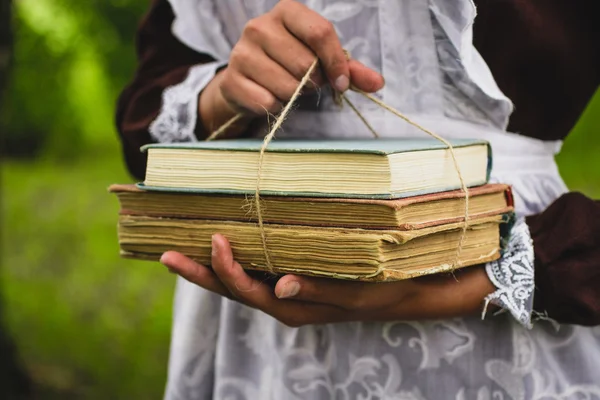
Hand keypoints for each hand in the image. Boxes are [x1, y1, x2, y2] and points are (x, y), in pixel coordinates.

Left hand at [160, 234, 495, 326]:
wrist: (412, 289)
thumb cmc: (385, 290)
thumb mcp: (356, 294)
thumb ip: (318, 291)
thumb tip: (279, 287)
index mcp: (294, 307)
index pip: (248, 291)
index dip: (226, 269)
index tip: (215, 238)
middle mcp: (285, 300)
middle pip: (233, 289)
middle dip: (199, 273)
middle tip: (165, 253)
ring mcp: (289, 290)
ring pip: (241, 280)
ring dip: (211, 267)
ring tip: (181, 249)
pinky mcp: (298, 277)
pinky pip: (259, 270)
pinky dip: (237, 259)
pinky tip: (226, 243)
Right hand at [199, 0, 384, 133]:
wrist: (247, 80)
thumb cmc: (290, 63)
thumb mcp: (321, 60)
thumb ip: (350, 69)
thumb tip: (378, 83)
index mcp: (287, 12)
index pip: (320, 32)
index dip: (336, 62)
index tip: (342, 84)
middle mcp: (260, 26)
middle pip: (305, 64)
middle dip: (313, 82)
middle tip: (307, 83)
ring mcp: (241, 51)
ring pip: (287, 86)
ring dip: (294, 96)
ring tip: (286, 87)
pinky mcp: (231, 79)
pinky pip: (267, 102)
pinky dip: (275, 106)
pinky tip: (269, 96)